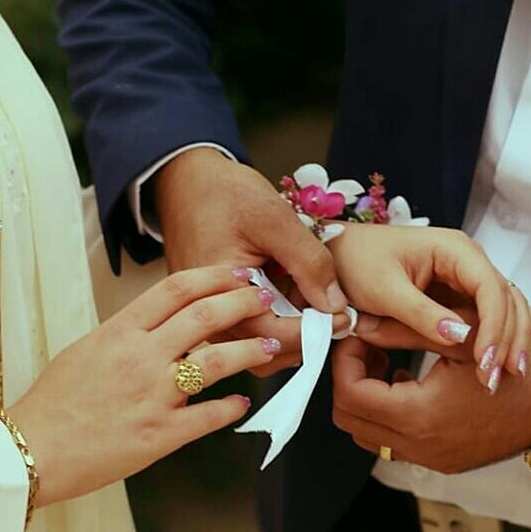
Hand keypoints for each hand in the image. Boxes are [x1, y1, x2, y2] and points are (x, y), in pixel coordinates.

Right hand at [9, 266, 280, 507]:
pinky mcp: (160, 434)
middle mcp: (140, 357)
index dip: (214, 276)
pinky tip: (243, 403)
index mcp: (120, 331)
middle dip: (243, 303)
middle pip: (204, 316)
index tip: (239, 273)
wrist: (34, 450)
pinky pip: (208, 417)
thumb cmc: (57, 401)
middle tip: (266, 299)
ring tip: (272, 345)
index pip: (175, 289)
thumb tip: (166, 324)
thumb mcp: (89, 350)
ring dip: (251, 350)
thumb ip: (130, 334)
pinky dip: (231, 408)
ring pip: (216, 362)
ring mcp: (153, 395)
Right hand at [153, 148, 348, 373]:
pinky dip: (280, 321)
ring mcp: (212, 317)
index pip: (271, 336)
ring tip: (314, 301)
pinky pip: (253, 331)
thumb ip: (308, 262)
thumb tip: (334, 306)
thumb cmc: (224, 194)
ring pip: (260, 347)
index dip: (313, 331)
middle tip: (335, 313)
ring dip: (293, 332)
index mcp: (216, 296)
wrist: (187, 181)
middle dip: (305, 336)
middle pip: (266, 350)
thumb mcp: (274, 219)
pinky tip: (295, 297)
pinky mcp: (220, 312)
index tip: (343, 318)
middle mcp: (208, 316)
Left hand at [327, 223, 530, 388]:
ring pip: (504, 309)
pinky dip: (505, 335)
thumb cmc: (355, 263)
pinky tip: (526, 352)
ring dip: (509, 341)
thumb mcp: (385, 290)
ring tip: (512, 375)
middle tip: (500, 377)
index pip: (490, 287)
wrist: (338, 254)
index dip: (494, 325)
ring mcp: (466, 278)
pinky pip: (489, 315)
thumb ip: (421, 313)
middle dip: (507, 338)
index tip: (486, 360)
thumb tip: (459, 336)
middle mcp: (467, 261)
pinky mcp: (459, 295)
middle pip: (506, 299)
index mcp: (453, 250)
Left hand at [332, 335, 530, 473]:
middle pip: (349, 420)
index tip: (356, 336)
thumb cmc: (516, 364)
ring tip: (384, 361)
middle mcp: (419, 447)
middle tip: (365, 347)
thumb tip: (361, 324)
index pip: (350, 394)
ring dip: (366, 398)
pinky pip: (394, 442)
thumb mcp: (460, 336)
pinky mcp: (440, 461)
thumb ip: (405, 328)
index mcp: (420, 416)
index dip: (344, 361)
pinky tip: (408, 381)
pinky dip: (389, 414)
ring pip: (367, 434)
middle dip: (349, 379)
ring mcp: (430, 459)